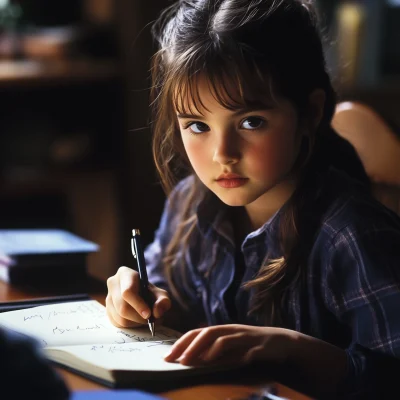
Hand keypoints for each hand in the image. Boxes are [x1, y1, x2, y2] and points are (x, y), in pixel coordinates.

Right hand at [106, 266, 170, 327]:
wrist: (144, 299)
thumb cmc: (151, 294)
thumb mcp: (161, 295)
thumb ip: (163, 301)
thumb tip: (156, 312)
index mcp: (125, 274)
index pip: (127, 292)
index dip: (138, 305)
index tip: (149, 314)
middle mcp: (113, 284)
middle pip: (122, 307)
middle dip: (138, 317)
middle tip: (150, 319)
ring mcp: (108, 298)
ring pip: (120, 318)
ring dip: (135, 323)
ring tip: (146, 319)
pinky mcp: (107, 311)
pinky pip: (117, 324)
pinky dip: (130, 326)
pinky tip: (137, 320)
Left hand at [164, 324, 292, 366]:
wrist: (284, 342)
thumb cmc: (255, 346)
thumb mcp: (233, 349)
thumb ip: (216, 353)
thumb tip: (194, 361)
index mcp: (223, 331)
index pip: (197, 333)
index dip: (181, 343)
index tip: (167, 357)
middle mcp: (231, 330)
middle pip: (205, 332)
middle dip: (187, 345)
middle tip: (174, 359)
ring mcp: (244, 336)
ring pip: (221, 337)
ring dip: (204, 348)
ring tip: (191, 360)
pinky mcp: (257, 345)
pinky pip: (242, 347)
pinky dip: (229, 352)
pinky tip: (220, 360)